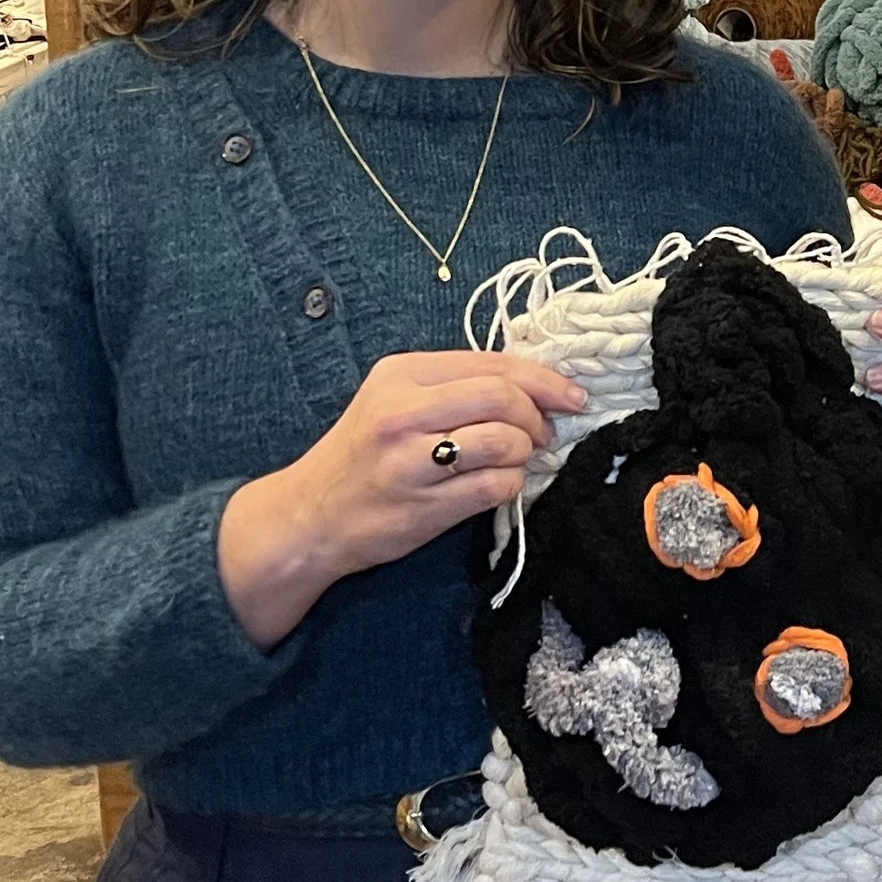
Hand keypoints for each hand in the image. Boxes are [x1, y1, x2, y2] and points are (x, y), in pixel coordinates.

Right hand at [218, 349, 587, 648]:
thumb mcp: (394, 400)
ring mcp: (412, 461)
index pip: (492, 364)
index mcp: (400, 374)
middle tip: (544, 433)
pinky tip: (496, 484)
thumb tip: (532, 384)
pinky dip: (510, 484)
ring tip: (516, 458)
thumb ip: (453, 384)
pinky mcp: (424, 507)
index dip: (544, 378)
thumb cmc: (361, 455)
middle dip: (539, 416)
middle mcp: (403, 412)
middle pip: (503, 397)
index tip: (571, 395)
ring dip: (525, 452)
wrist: (309, 517)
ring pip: (506, 442)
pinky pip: (496, 486)